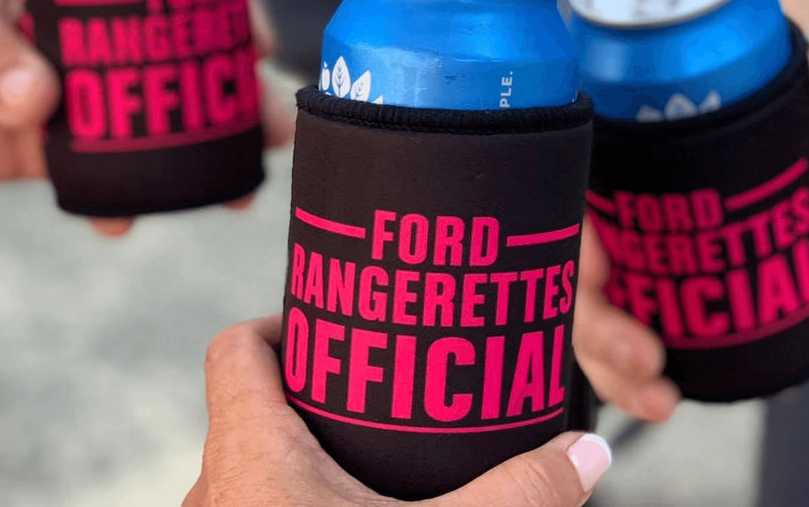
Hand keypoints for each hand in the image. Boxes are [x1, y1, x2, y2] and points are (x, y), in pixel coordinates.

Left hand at [0, 0, 294, 236]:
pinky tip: (122, 223)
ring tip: (237, 194)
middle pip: (184, 69)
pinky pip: (107, 181)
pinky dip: (122, 205)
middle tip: (274, 130)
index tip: (256, 41)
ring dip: (203, 162)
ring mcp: (81, 104)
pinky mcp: (58, 155)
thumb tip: (41, 97)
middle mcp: (94, 49)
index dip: (221, 14)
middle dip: (237, 100)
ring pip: (160, 130)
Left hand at [184, 316, 612, 506]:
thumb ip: (518, 496)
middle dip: (317, 392)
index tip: (341, 322)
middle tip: (382, 387)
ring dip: (310, 456)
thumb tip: (589, 456)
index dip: (284, 320)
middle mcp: (219, 489)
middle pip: (253, 406)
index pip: (238, 349)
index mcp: (251, 454)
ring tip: (377, 456)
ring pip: (255, 469)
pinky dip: (303, 503)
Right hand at [572, 60, 808, 424]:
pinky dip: (625, 376)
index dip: (573, 251)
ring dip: (610, 369)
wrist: (731, 101)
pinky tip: (656, 397)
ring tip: (657, 400)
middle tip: (645, 361)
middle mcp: (592, 211)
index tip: (601, 279)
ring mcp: (606, 254)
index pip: (567, 212)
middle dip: (598, 332)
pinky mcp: (630, 288)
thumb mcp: (779, 123)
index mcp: (603, 160)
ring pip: (584, 319)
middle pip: (570, 281)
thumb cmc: (737, 104)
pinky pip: (609, 335)